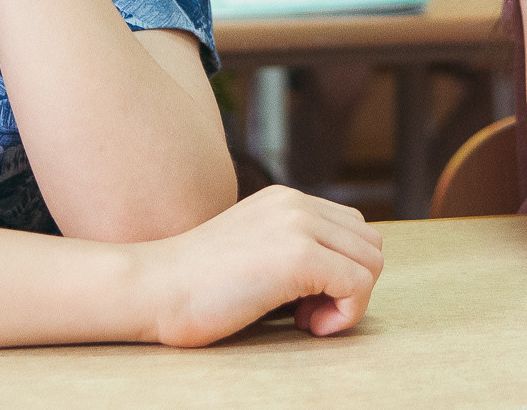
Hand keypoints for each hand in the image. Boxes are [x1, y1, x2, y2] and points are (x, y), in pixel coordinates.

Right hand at [142, 185, 382, 345]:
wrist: (154, 289)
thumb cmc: (193, 286)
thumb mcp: (250, 250)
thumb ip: (288, 249)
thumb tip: (335, 279)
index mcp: (285, 200)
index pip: (352, 229)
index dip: (340, 271)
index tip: (305, 301)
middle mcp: (296, 203)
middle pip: (369, 244)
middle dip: (350, 285)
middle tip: (307, 313)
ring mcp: (299, 225)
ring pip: (371, 262)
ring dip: (349, 300)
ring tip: (305, 318)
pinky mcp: (299, 255)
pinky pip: (359, 285)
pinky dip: (345, 315)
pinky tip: (307, 325)